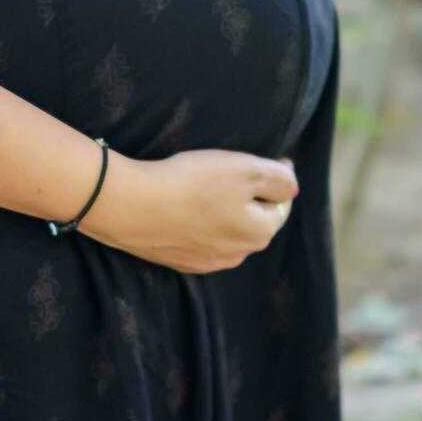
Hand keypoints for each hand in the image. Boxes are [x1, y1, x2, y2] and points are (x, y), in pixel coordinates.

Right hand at [79, 148, 297, 273]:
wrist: (130, 206)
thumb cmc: (192, 184)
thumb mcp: (246, 170)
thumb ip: (279, 179)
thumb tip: (292, 186)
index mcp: (259, 234)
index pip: (280, 205)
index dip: (275, 179)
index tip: (263, 158)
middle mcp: (236, 255)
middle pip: (252, 220)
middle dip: (248, 197)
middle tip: (230, 171)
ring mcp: (204, 262)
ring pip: (224, 231)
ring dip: (221, 210)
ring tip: (203, 186)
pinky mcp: (176, 260)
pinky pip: (196, 237)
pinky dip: (196, 221)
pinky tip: (182, 204)